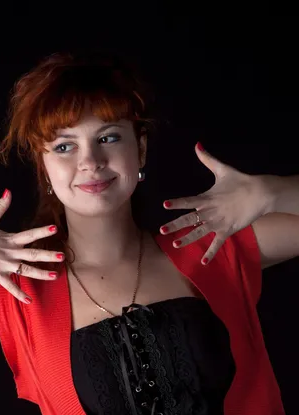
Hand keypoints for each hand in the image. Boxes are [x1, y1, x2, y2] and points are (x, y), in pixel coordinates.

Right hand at [0, 190, 63, 301]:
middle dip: (48, 256)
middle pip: (32, 254)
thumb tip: (8, 191)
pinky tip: (30, 301)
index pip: (29, 234)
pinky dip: (19, 294)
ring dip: (41, 274)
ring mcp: (3, 264)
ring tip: (55, 276)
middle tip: (63, 257)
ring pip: (26, 270)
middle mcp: (9, 252)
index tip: (55, 229)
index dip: (42, 231)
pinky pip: (10, 286)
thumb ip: (1, 206)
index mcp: (9, 238)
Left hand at [160, 144, 273, 263]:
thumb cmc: (240, 181)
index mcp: (207, 198)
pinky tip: (203, 262)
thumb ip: (207, 159)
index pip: (188, 201)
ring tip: (175, 245)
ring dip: (188, 239)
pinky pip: (217, 244)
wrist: (260, 192)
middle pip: (189, 220)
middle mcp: (210, 212)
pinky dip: (211, 253)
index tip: (165, 204)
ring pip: (199, 233)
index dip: (177, 203)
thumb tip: (197, 145)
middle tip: (162, 231)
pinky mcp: (227, 230)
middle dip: (175, 226)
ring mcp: (218, 223)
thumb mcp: (222, 169)